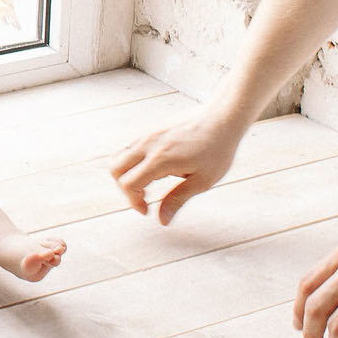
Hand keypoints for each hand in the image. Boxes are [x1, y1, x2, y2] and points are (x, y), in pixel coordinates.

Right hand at [109, 108, 247, 224]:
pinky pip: (131, 147)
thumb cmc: (217, 148)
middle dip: (124, 188)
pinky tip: (155, 168)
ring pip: (120, 156)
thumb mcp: (202, 180)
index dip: (134, 202)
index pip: (128, 184)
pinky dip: (133, 162)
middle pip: (115, 169)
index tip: (147, 210)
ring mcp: (148, 134)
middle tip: (143, 197)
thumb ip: (177, 199)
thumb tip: (161, 220)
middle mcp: (148, 144)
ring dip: (127, 173)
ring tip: (148, 183)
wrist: (223, 117)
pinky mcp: (151, 129)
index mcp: (160, 159)